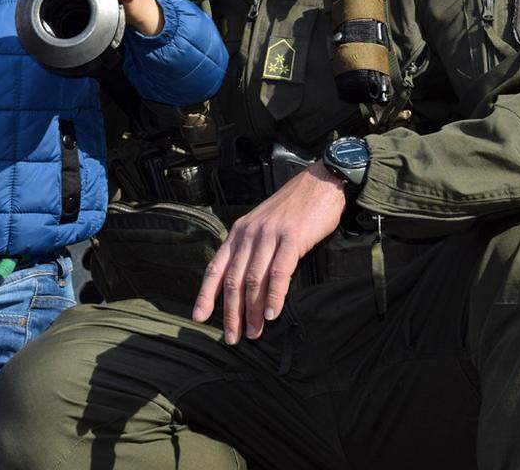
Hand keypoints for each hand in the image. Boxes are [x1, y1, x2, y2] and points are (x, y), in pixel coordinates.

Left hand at [192, 162, 347, 343]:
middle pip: (233, 280)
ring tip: (253, 332)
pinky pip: (279, 272)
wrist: (320, 182)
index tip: (199, 317)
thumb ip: (252, 248)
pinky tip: (272, 313)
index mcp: (239, 232)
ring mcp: (270, 235)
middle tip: (232, 337)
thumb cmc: (294, 208)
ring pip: (254, 280)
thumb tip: (246, 284)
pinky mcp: (292, 238)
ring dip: (252, 311)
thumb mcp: (263, 224)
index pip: (216, 267)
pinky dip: (274, 296)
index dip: (206, 294)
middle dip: (230, 312)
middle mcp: (249, 234)